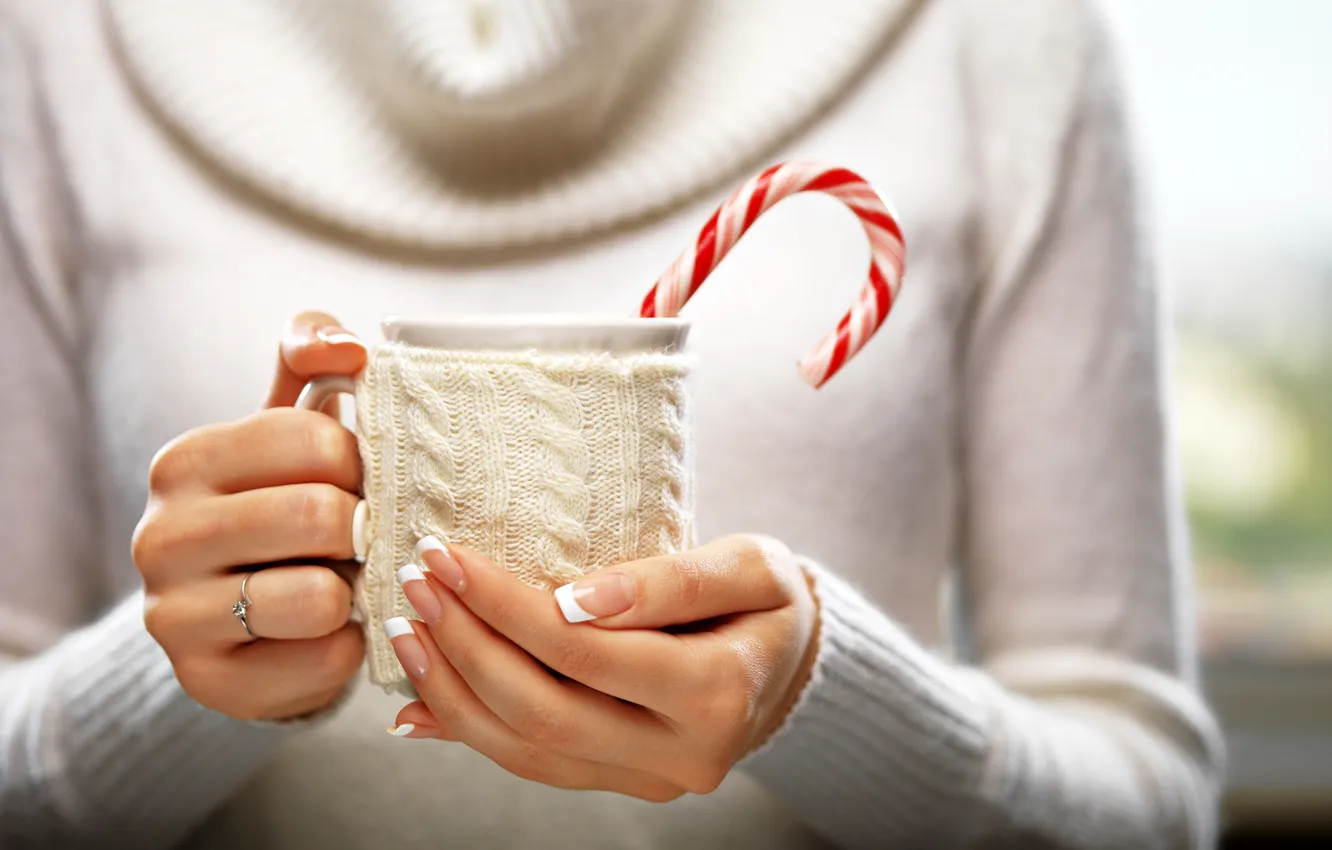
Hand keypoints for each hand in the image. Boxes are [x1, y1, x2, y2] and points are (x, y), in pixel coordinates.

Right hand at [132, 311, 367, 720]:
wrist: (245, 619)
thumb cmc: (282, 505)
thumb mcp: (290, 427)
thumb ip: (313, 359)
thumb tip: (350, 348)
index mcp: (187, 461)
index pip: (320, 440)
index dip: (366, 464)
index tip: (360, 481)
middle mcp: (161, 536)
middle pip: (322, 516)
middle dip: (365, 530)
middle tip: (362, 539)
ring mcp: (174, 617)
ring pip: (320, 597)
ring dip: (355, 592)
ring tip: (342, 583)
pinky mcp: (208, 683)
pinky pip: (325, 662)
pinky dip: (348, 647)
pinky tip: (328, 634)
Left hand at [385, 535, 819, 800]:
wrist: (791, 660)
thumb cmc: (767, 599)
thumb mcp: (750, 566)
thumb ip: (671, 581)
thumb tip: (577, 597)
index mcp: (718, 694)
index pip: (588, 652)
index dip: (508, 607)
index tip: (451, 556)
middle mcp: (682, 755)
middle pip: (546, 710)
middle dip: (467, 646)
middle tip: (417, 584)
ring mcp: (649, 779)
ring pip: (529, 751)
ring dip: (455, 691)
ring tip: (407, 630)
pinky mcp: (622, 782)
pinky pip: (534, 766)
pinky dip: (472, 731)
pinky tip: (422, 702)